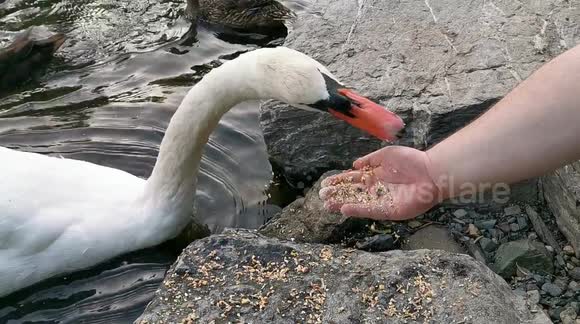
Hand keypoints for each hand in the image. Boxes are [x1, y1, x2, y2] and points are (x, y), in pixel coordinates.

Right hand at [319, 146, 440, 220]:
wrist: (430, 172)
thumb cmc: (411, 161)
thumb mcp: (386, 155)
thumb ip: (369, 160)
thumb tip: (353, 165)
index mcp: (375, 176)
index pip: (352, 180)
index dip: (339, 182)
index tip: (325, 183)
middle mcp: (376, 189)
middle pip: (352, 193)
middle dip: (336, 194)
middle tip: (321, 195)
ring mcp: (382, 200)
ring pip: (357, 203)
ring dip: (341, 203)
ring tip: (326, 205)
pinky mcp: (389, 210)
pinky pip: (369, 210)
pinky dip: (357, 210)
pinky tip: (344, 208)